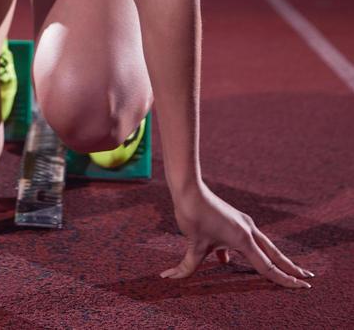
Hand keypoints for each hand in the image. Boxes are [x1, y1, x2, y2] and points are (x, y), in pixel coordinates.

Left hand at [161, 180, 313, 288]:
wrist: (188, 188)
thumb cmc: (193, 215)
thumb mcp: (193, 245)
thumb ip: (186, 267)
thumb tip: (168, 278)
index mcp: (243, 239)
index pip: (268, 267)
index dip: (285, 280)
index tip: (302, 287)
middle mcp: (248, 230)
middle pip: (274, 255)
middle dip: (291, 268)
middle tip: (308, 279)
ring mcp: (242, 223)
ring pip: (264, 246)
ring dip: (275, 259)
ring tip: (286, 269)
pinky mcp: (234, 220)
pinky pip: (246, 240)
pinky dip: (246, 251)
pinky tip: (224, 259)